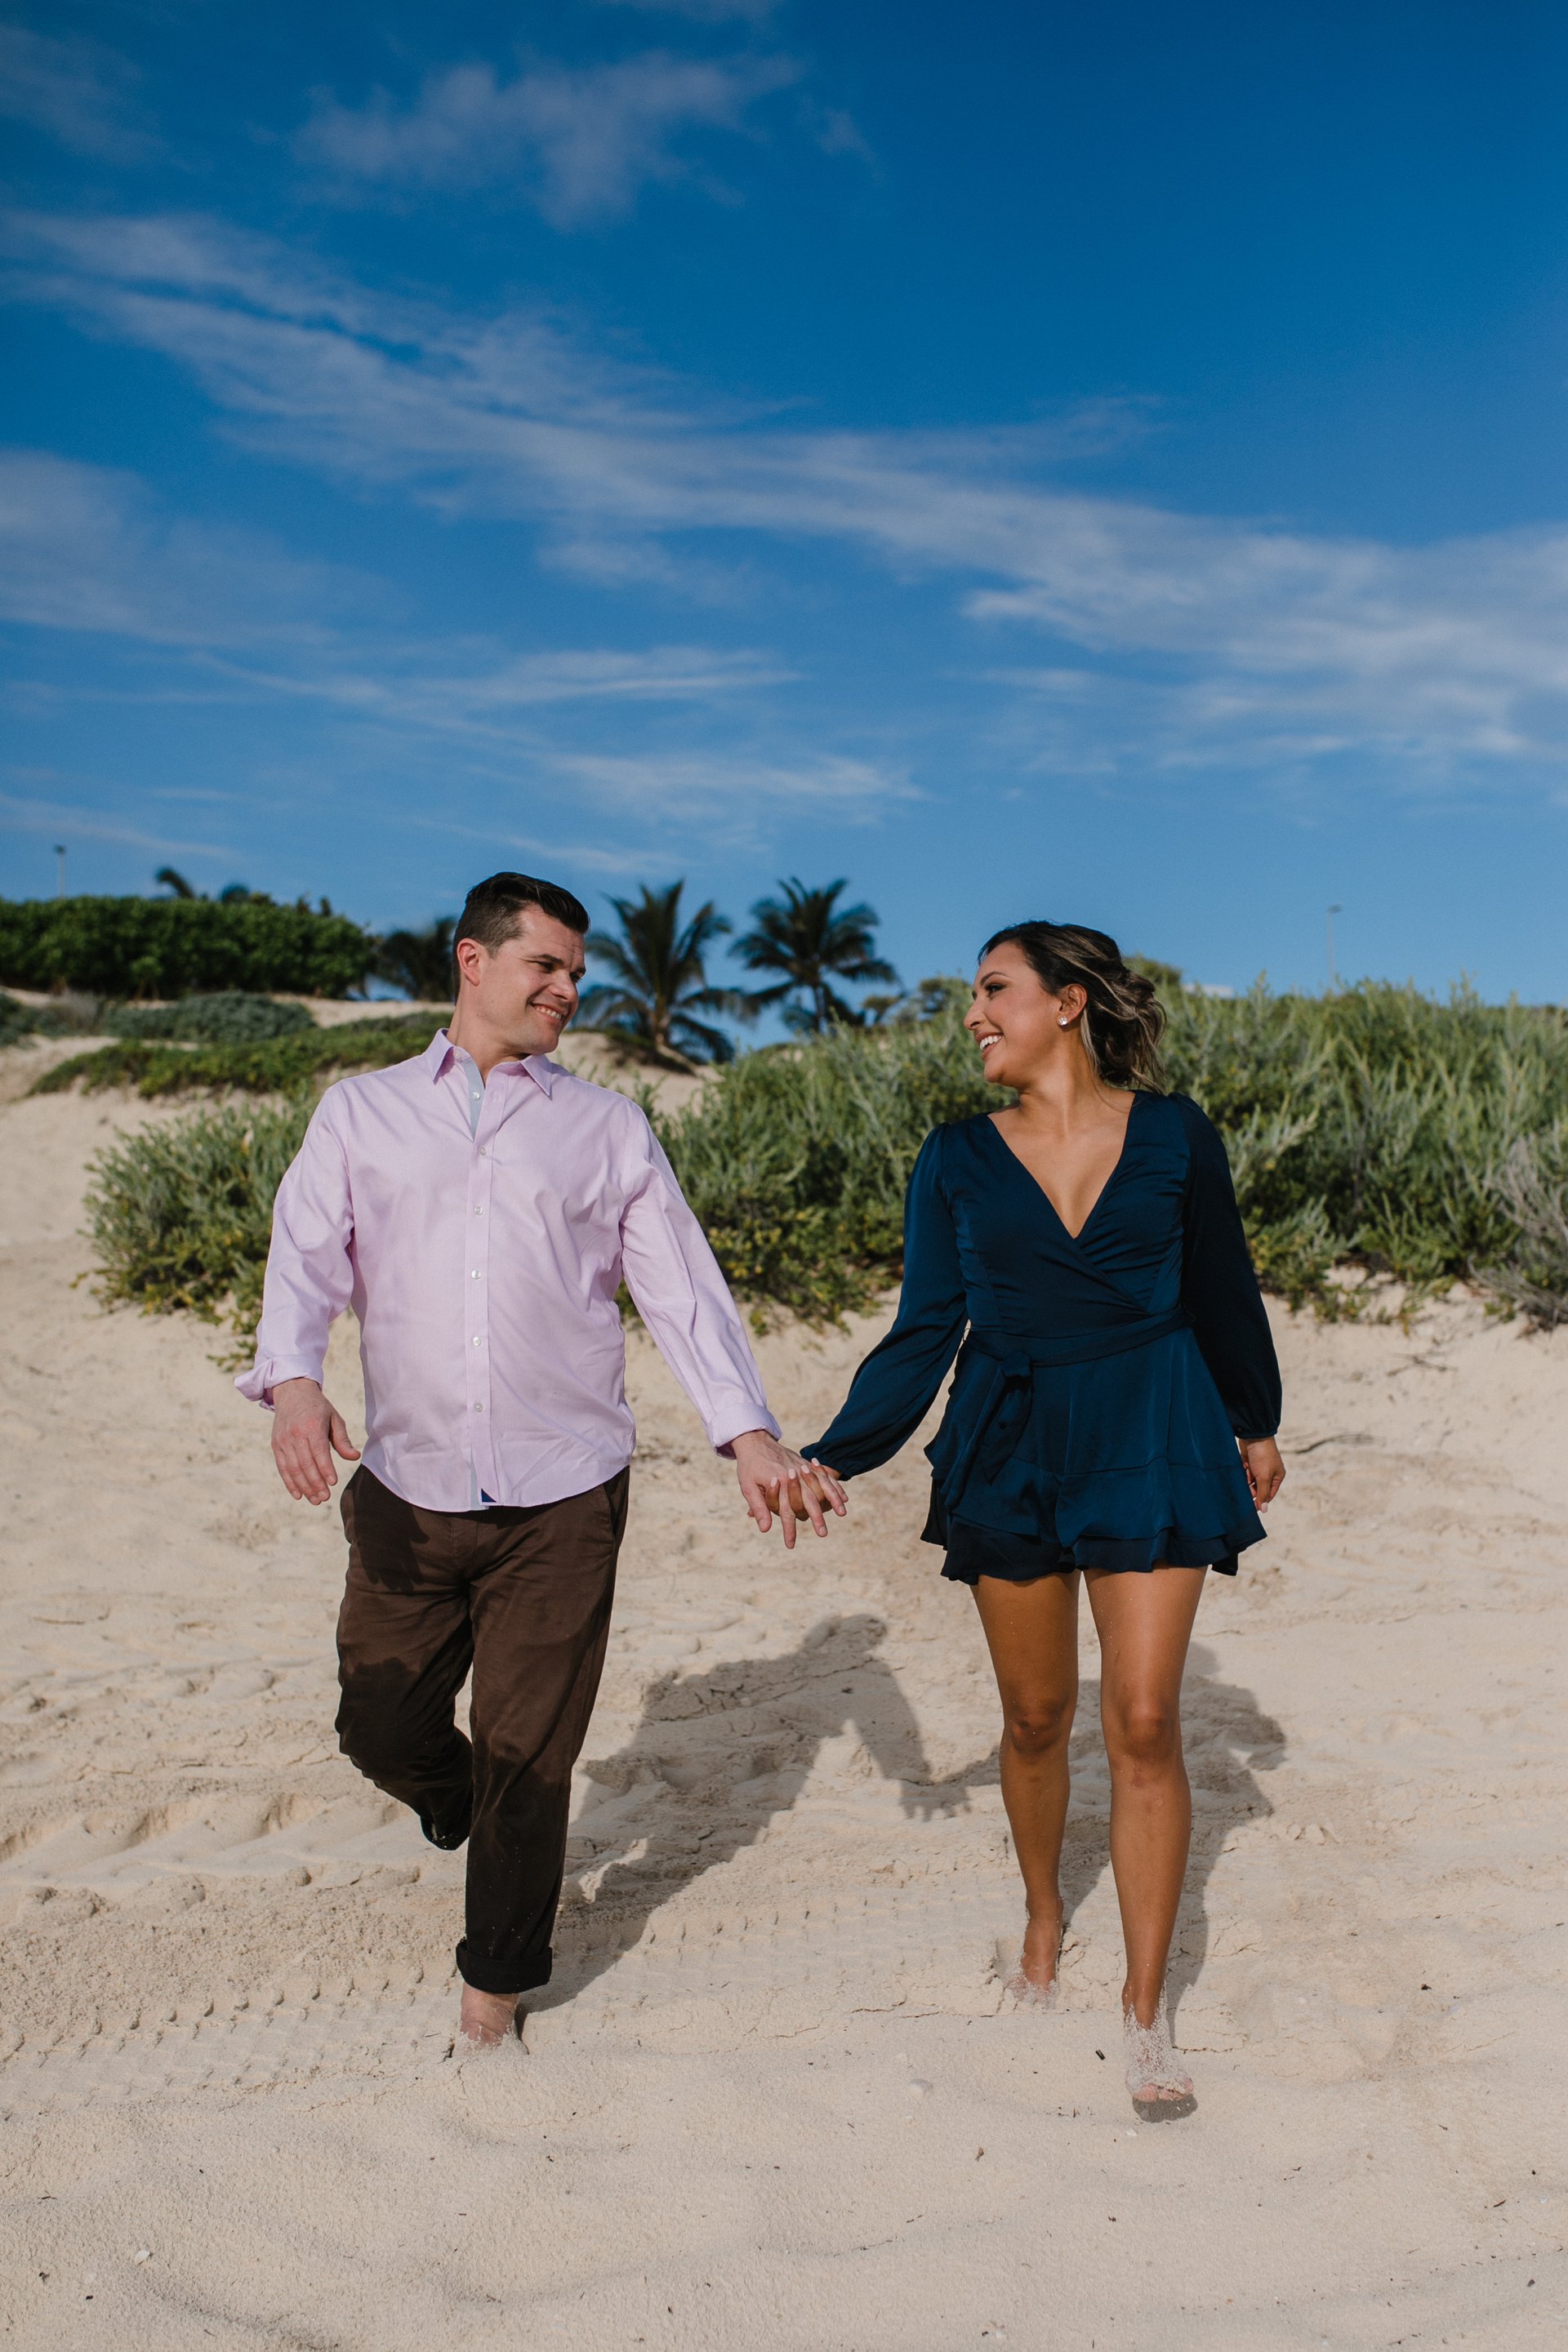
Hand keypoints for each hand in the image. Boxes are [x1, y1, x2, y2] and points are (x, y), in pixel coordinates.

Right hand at [271, 1377, 360, 1504]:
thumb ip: (343, 1439)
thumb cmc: (318, 1407)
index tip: (333, 1482)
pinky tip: (298, 1494)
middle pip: (305, 1464)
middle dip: (315, 1483)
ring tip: (315, 1500)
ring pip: (293, 1469)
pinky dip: (289, 1483)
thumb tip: (354, 1457)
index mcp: (312, 1426)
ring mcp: (283, 1440)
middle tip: (325, 1497)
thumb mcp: (334, 1418)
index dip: (325, 1468)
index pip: (319, 1451)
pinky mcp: (276, 1445)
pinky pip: (282, 1467)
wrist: (291, 1392)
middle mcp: (295, 1434)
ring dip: (304, 1487)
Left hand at [731, 1431, 847, 1548]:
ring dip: (833, 1499)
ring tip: (842, 1513)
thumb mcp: (748, 1487)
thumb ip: (758, 1506)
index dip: (788, 1529)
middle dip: (817, 1518)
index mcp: (779, 1484)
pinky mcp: (805, 1463)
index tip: (790, 1545)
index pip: (786, 1512)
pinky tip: (843, 1496)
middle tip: (823, 1534)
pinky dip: (834, 1485)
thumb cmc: (749, 1466)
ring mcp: (801, 1468)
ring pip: (822, 1485)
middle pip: (809, 1500)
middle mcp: (793, 1477)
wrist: (755, 1441)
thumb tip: (765, 1529)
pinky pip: (824, 1475)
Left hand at [1238, 1435, 1284, 1512]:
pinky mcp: (1248, 1463)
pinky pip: (1244, 1475)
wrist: (1253, 1436)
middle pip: (1258, 1489)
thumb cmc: (1263, 1456)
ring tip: (1242, 1482)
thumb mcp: (1264, 1477)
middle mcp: (1268, 1474)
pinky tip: (1239, 1475)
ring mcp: (1258, 1468)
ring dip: (1245, 1484)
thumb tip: (1264, 1510)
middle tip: (1243, 1495)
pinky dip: (1241, 1476)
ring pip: (1250, 1483)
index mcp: (1277, 1477)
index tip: (1250, 1508)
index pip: (1268, 1495)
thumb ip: (1263, 1493)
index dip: (1260, 1501)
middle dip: (1251, 1492)